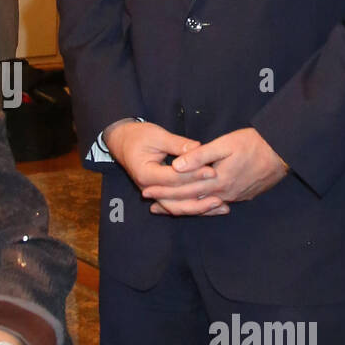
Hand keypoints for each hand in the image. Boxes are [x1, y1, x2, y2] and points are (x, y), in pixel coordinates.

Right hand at [104, 119, 228, 212]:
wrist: (123, 142)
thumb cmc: (139, 136)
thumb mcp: (157, 135)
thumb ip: (178, 144)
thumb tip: (199, 148)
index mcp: (145, 173)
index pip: (173, 178)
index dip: (193, 175)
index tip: (212, 171)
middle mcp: (148, 188)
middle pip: (175, 200)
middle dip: (199, 198)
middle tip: (220, 195)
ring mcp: (154, 194)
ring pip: (177, 208)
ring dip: (199, 209)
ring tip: (221, 207)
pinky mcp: (160, 195)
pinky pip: (177, 206)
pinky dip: (194, 208)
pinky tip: (212, 208)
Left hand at [151, 128, 288, 213]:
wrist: (284, 152)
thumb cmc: (254, 143)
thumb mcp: (225, 144)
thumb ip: (199, 156)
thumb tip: (177, 166)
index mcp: (217, 181)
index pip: (183, 189)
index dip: (163, 191)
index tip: (145, 192)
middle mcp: (225, 194)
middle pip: (191, 202)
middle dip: (169, 204)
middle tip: (150, 206)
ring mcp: (235, 197)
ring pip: (204, 207)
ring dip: (185, 208)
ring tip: (168, 209)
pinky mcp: (243, 196)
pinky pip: (217, 205)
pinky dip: (203, 207)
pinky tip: (197, 206)